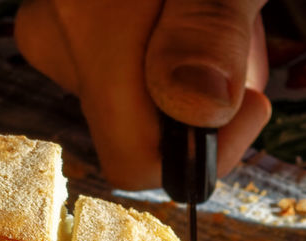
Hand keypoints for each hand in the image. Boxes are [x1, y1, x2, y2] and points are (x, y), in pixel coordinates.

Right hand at [15, 0, 271, 187]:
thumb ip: (210, 27)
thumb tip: (193, 107)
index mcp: (85, 23)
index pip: (133, 160)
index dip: (201, 153)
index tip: (251, 103)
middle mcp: (53, 35)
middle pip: (137, 132)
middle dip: (200, 103)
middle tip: (234, 28)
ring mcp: (55, 34)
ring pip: (136, 105)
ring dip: (194, 75)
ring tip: (216, 7)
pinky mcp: (69, 33)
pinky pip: (129, 77)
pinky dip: (173, 54)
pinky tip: (190, 8)